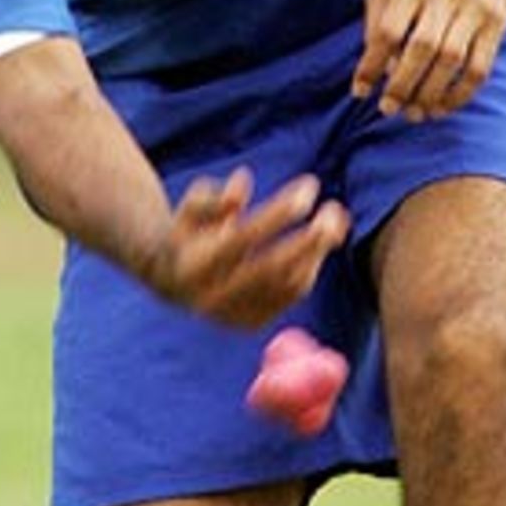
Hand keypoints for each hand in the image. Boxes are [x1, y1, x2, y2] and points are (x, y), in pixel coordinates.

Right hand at [147, 167, 349, 327]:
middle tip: (334, 210)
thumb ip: (211, 198)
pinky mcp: (251, 322)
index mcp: (196, 265)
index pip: (244, 237)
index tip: (309, 188)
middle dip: (309, 239)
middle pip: (273, 267)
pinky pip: (290, 296)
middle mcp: (214, 296)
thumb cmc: (187, 233)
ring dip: (317, 252)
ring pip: (288, 283)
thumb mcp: (188, 209)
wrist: (169, 283)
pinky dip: (309, 268)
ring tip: (336, 219)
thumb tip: (241, 183)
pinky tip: (320, 245)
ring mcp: (234, 314)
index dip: (279, 213)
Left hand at [352, 0, 505, 119]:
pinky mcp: (498, 22)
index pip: (388, 31)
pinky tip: (443, 106)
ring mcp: (475, 7)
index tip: (360, 92)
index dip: (371, 66)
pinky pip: (480, 68)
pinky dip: (460, 94)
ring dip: (430, 95)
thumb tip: (376, 72)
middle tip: (389, 108)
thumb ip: (377, 20)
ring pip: (451, 62)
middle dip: (402, 86)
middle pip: (421, 49)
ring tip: (415, 113)